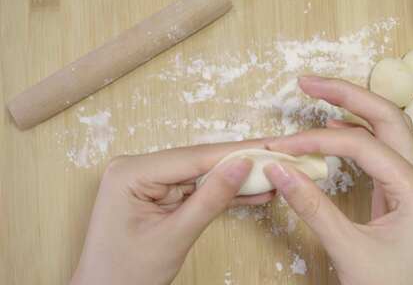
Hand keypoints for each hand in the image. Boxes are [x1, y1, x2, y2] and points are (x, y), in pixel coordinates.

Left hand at [70, 140, 273, 284]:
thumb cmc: (126, 273)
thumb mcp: (175, 236)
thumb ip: (211, 198)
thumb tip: (244, 164)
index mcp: (131, 172)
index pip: (194, 157)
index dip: (237, 153)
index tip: (271, 147)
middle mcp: (137, 168)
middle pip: (199, 161)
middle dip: (240, 164)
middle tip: (279, 160)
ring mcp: (147, 180)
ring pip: (201, 174)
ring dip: (234, 179)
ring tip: (271, 178)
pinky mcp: (158, 193)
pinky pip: (195, 188)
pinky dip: (220, 193)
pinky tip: (250, 192)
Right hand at [263, 76, 412, 284]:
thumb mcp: (348, 248)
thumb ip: (312, 207)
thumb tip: (279, 169)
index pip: (361, 144)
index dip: (317, 139)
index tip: (282, 146)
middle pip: (386, 117)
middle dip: (347, 93)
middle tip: (308, 82)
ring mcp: (409, 184)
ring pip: (386, 129)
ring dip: (353, 107)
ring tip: (319, 94)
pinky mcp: (397, 194)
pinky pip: (379, 151)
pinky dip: (355, 134)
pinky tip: (336, 127)